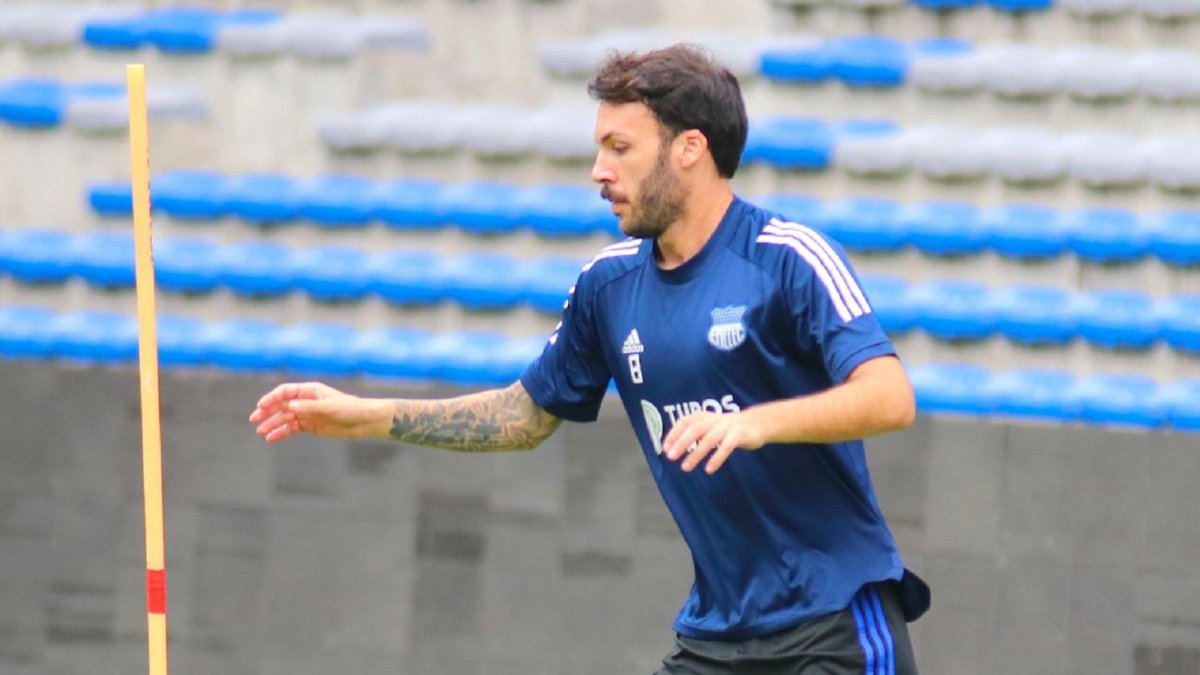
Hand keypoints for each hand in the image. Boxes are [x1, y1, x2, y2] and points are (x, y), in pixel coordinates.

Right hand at [249, 382, 389, 442]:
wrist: (363, 421)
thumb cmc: (349, 409)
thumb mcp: (329, 407)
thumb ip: (309, 407)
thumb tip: (290, 406)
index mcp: (310, 391)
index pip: (286, 392)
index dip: (272, 398)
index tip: (261, 406)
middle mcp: (306, 401)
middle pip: (282, 405)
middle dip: (268, 412)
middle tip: (254, 419)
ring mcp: (307, 414)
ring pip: (285, 418)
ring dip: (272, 424)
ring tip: (261, 432)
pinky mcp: (310, 426)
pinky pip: (292, 429)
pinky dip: (281, 433)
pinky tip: (271, 438)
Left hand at [662, 411, 766, 473]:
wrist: (759, 422)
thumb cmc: (730, 428)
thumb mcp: (712, 426)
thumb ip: (696, 433)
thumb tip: (675, 447)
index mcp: (706, 416)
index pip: (686, 421)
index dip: (674, 433)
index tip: (665, 448)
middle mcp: (715, 419)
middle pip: (695, 429)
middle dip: (681, 443)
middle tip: (671, 457)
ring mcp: (728, 426)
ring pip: (709, 439)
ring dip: (696, 453)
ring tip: (685, 467)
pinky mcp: (740, 435)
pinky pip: (727, 447)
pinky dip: (716, 458)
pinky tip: (709, 469)